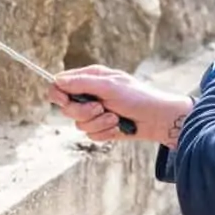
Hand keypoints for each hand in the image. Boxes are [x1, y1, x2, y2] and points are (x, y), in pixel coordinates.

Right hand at [49, 65, 193, 146]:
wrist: (157, 119)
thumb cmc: (137, 97)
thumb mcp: (109, 85)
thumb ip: (82, 83)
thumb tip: (57, 80)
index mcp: (89, 78)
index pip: (60, 84)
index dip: (58, 94)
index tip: (64, 101)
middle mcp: (89, 95)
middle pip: (67, 108)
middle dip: (84, 111)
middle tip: (100, 108)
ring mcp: (94, 112)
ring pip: (79, 123)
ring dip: (98, 123)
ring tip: (115, 118)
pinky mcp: (101, 128)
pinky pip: (91, 135)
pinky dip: (105, 133)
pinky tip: (118, 127)